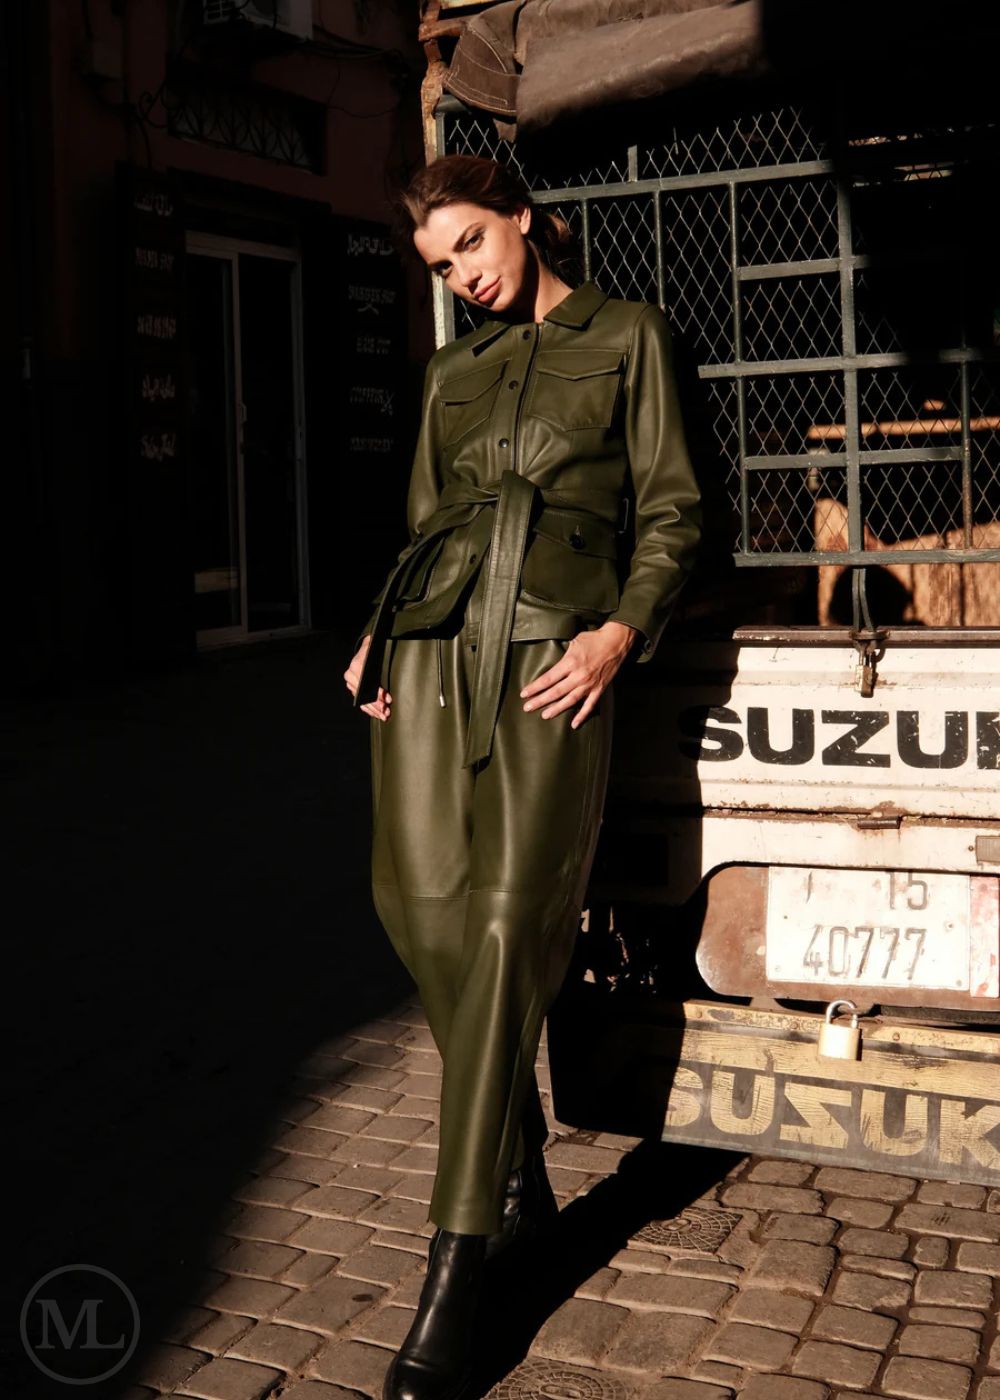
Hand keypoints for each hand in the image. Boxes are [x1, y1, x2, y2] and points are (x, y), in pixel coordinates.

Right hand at [344, 635, 391, 720]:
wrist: (367, 648)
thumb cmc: (375, 652)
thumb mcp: (378, 655)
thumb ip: (380, 666)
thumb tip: (385, 684)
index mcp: (356, 667)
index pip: (367, 684)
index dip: (378, 694)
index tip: (388, 699)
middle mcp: (350, 676)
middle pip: (364, 695)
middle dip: (377, 705)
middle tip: (387, 712)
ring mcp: (351, 683)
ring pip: (362, 701)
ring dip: (374, 710)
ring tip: (384, 715)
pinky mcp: (353, 689)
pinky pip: (360, 702)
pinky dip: (369, 709)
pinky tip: (376, 714)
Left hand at [519, 621, 636, 727]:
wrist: (615, 642)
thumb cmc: (593, 639)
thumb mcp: (573, 642)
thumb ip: (562, 655)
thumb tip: (551, 663)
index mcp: (570, 662)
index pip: (548, 678)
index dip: (535, 687)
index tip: (524, 693)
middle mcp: (579, 675)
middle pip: (556, 692)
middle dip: (540, 700)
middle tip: (527, 708)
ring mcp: (589, 684)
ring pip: (570, 700)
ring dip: (556, 709)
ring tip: (544, 715)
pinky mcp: (599, 688)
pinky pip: (590, 705)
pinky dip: (582, 715)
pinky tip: (574, 724)